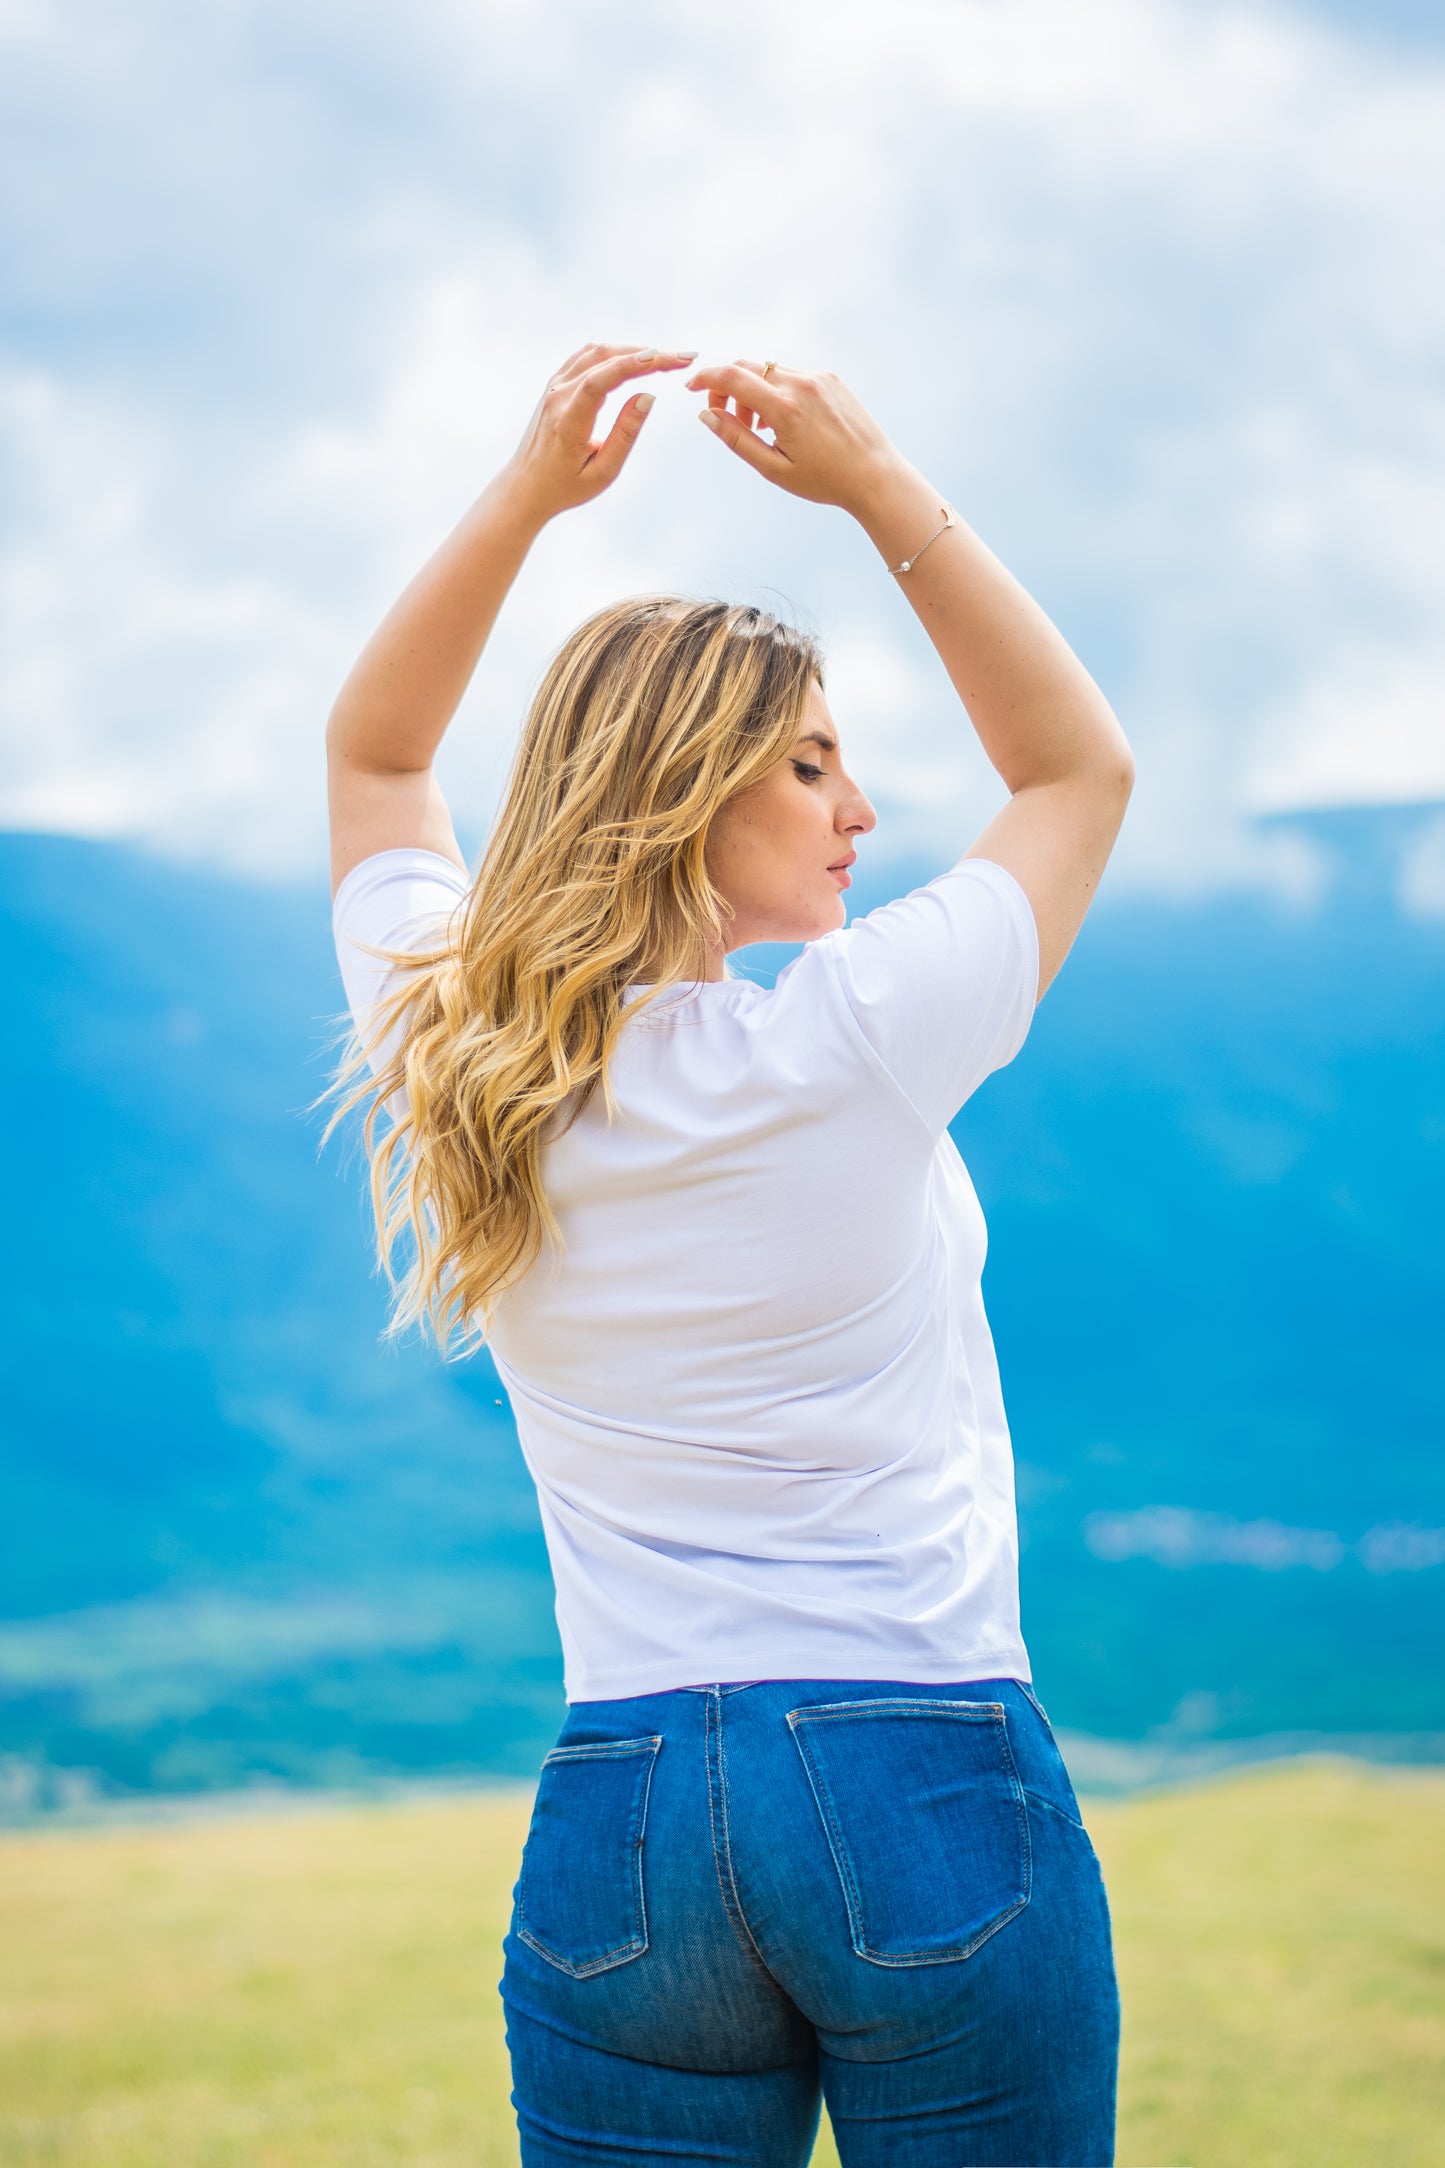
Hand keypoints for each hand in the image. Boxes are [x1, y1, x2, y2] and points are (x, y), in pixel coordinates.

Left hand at [503, 342, 696, 519]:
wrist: (526, 486)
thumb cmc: (566, 486)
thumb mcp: (602, 472)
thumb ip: (625, 434)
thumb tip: (647, 396)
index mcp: (568, 422)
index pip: (600, 382)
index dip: (631, 365)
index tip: (662, 357)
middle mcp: (557, 397)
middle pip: (604, 360)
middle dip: (647, 355)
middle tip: (683, 358)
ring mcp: (554, 387)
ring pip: (597, 353)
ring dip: (633, 350)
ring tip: (665, 358)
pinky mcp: (555, 384)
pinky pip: (587, 357)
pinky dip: (614, 353)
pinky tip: (636, 358)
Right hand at [685, 359, 907, 515]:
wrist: (875, 475)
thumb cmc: (824, 480)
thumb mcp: (773, 467)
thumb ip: (737, 438)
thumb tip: (706, 414)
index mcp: (785, 408)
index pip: (733, 376)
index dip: (705, 377)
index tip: (690, 388)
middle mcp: (802, 384)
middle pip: (748, 366)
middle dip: (727, 385)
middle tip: (726, 416)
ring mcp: (819, 377)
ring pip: (770, 369)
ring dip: (753, 391)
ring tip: (760, 427)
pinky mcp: (831, 378)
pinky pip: (792, 374)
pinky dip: (776, 390)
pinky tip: (783, 420)